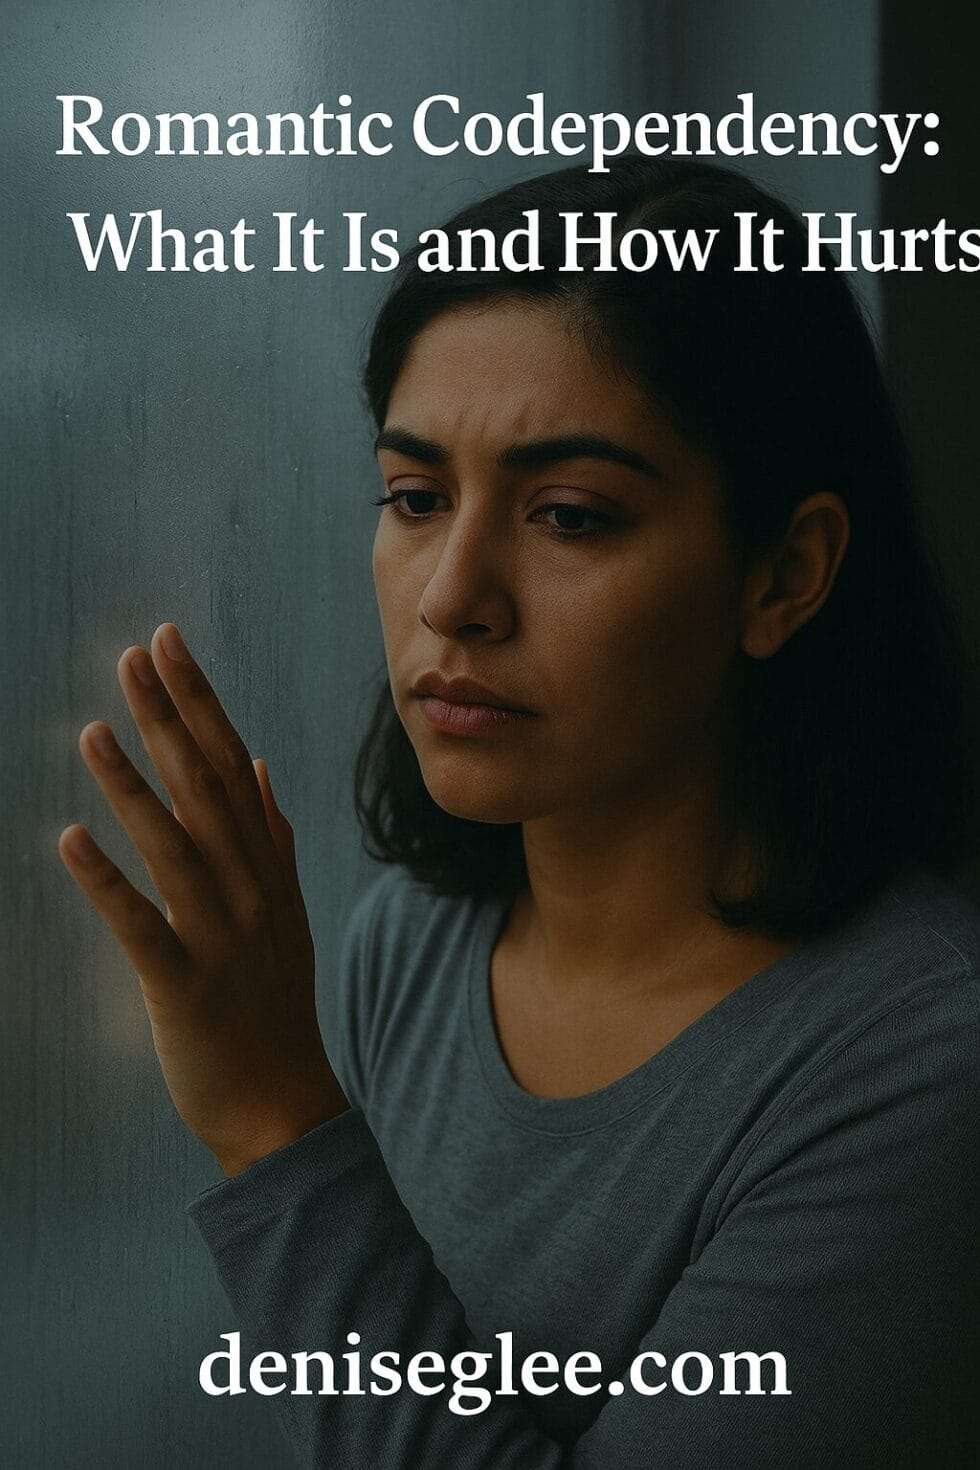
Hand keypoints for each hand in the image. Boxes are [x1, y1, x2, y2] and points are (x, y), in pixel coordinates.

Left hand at [58, 622, 349, 1176]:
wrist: (283, 1101)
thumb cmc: (274, 1002)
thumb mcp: (284, 909)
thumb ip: (271, 836)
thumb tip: (258, 766)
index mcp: (264, 865)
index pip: (228, 764)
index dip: (198, 701)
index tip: (169, 645)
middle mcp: (247, 888)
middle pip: (205, 788)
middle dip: (169, 717)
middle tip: (135, 654)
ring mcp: (220, 935)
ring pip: (174, 847)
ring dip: (132, 787)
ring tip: (92, 732)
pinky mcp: (185, 985)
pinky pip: (142, 928)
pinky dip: (107, 884)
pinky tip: (68, 842)